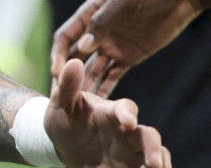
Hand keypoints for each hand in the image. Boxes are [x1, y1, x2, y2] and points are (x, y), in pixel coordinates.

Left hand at [45, 59, 169, 167]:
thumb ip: (67, 85)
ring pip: (155, 155)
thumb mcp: (61, 103)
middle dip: (153, 148)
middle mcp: (125, 132)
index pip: (126, 108)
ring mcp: (129, 151)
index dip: (128, 114)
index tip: (127, 122)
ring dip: (160, 163)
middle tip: (153, 163)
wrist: (60, 144)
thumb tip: (73, 62)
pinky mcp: (128, 166)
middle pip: (148, 136)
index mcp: (110, 112)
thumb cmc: (64, 119)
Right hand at [51, 0, 202, 97]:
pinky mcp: (129, 57)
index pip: (66, 37)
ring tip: (80, 105)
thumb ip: (102, 23)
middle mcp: (96, 33)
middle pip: (75, 56)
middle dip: (67, 75)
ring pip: (93, 69)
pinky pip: (114, 75)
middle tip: (60, 96)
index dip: (59, 54)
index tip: (57, 73)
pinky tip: (101, 104)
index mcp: (89, 15)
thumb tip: (83, 47)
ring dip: (85, 84)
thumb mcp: (123, 1)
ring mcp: (112, 46)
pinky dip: (106, 88)